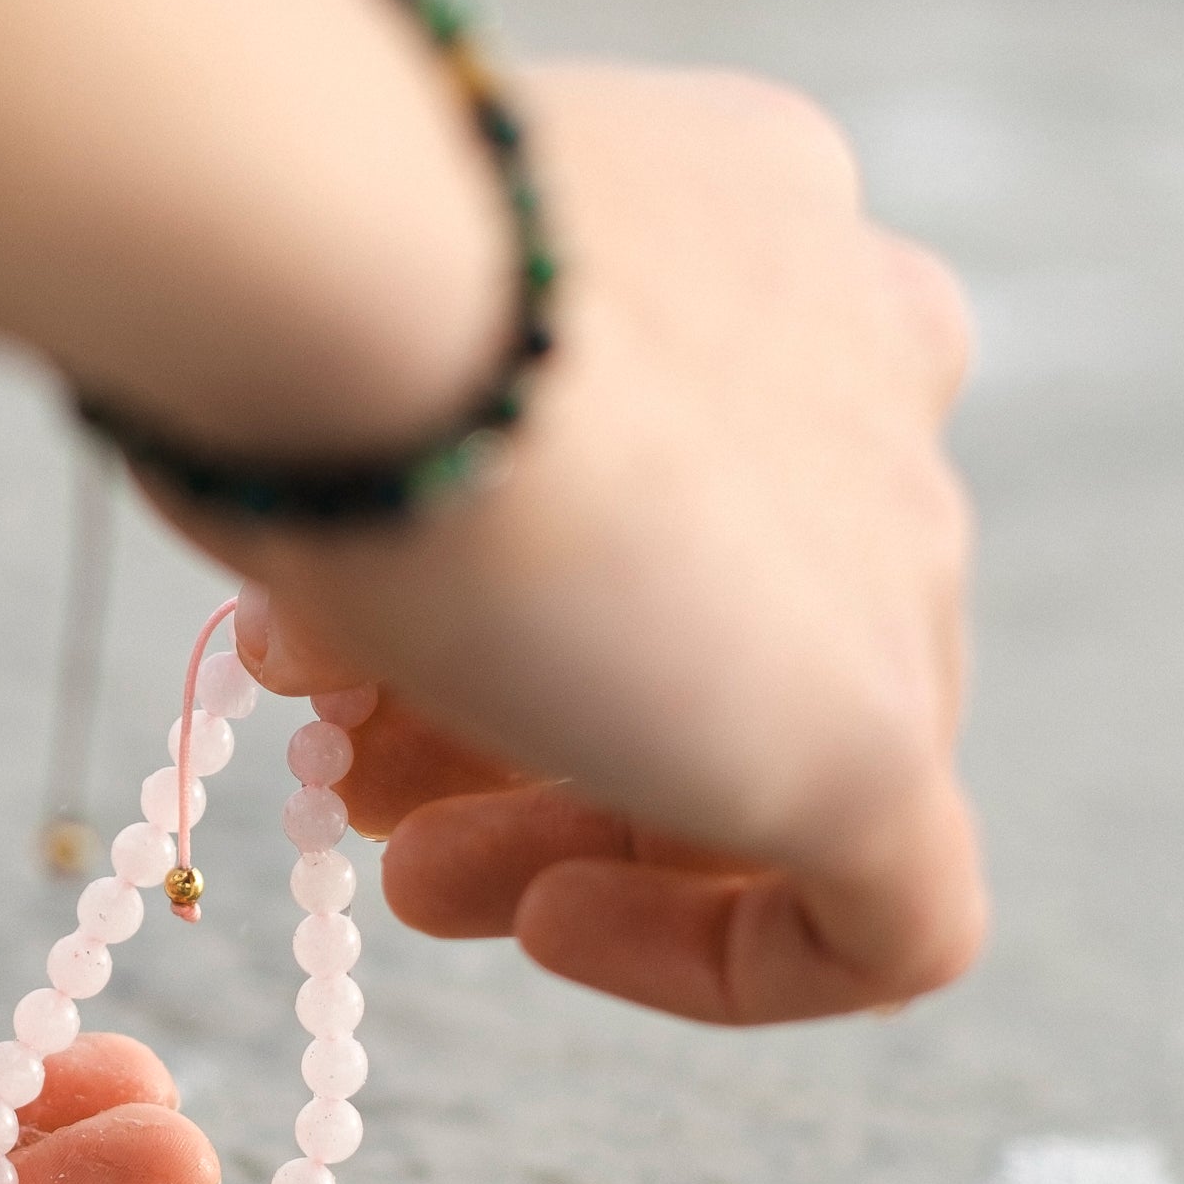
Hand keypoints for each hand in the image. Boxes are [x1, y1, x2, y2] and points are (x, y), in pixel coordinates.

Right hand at [192, 65, 985, 1026]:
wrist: (333, 261)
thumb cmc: (283, 277)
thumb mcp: (353, 366)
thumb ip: (407, 470)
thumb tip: (369, 615)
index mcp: (762, 227)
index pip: (693, 448)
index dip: (522, 574)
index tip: (354, 657)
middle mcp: (870, 360)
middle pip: (734, 603)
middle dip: (527, 715)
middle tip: (362, 788)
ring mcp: (901, 543)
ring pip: (788, 743)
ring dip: (575, 828)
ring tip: (406, 872)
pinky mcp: (887, 731)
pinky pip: (884, 916)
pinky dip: (722, 957)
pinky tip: (549, 928)